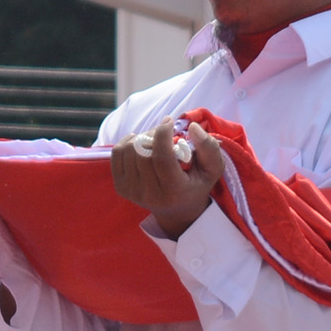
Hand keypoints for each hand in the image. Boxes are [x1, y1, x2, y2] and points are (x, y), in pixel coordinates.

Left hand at [109, 116, 223, 236]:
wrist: (176, 210)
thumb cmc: (196, 184)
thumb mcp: (212, 169)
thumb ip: (209, 147)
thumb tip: (192, 127)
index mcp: (174, 191)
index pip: (161, 158)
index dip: (163, 134)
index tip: (169, 121)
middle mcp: (150, 195)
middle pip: (143, 152)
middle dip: (153, 134)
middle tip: (163, 132)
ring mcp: (133, 193)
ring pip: (129, 150)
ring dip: (141, 138)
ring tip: (153, 141)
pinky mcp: (121, 188)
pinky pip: (117, 154)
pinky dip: (127, 142)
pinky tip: (139, 144)